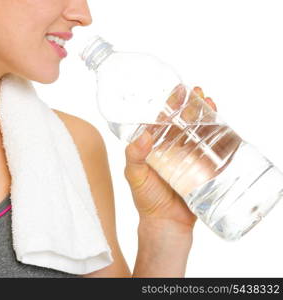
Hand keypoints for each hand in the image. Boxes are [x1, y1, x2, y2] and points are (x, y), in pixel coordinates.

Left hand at [124, 86, 216, 229]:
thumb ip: (133, 156)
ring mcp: (190, 157)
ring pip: (200, 131)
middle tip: (196, 92)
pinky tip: (222, 124)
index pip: (163, 120)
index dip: (170, 105)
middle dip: (191, 105)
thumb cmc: (147, 200)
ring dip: (206, 115)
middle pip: (184, 121)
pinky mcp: (204, 167)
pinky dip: (219, 135)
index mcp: (155, 147)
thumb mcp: (134, 176)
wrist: (166, 223)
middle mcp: (173, 148)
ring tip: (209, 102)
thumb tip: (142, 135)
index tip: (176, 90)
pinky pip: (213, 148)